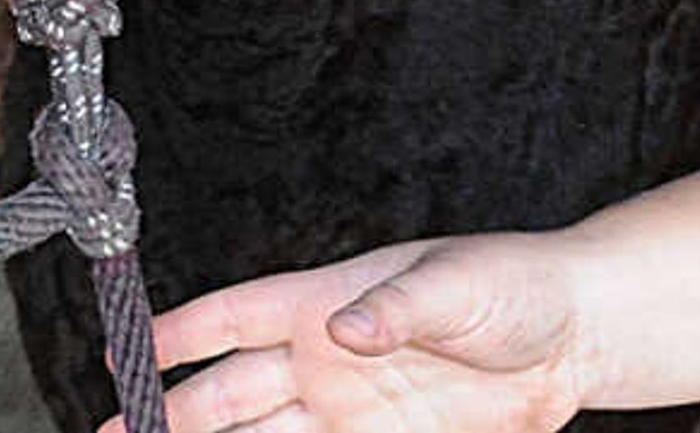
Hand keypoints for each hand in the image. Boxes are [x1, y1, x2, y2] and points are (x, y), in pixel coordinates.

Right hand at [126, 237, 594, 432]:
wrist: (576, 338)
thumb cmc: (513, 285)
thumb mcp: (458, 284)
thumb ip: (398, 307)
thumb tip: (345, 329)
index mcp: (325, 300)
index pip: (233, 316)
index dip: (175, 334)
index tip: (123, 352)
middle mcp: (323, 358)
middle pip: (229, 392)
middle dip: (172, 414)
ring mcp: (350, 409)